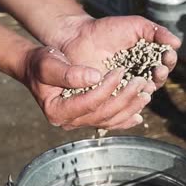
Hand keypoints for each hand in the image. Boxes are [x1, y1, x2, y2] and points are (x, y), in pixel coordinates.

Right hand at [19, 46, 154, 129]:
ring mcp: (80, 121)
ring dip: (130, 108)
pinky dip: (125, 119)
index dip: (107, 88)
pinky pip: (110, 122)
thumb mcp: (49, 63)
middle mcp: (69, 121)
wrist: (39, 68)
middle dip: (125, 98)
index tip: (120, 72)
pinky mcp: (90, 118)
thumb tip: (94, 77)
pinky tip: (138, 114)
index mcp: (58, 111)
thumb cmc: (41, 63)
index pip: (89, 103)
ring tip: (145, 94)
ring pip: (110, 120)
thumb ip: (68, 72)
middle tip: (141, 82)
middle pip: (103, 114)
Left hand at [51, 15, 180, 88]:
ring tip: (146, 80)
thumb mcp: (136, 26)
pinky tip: (132, 93)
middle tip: (159, 69)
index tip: (168, 55)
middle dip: (160, 75)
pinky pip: (124, 103)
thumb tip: (177, 43)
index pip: (165, 64)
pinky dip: (130, 100)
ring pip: (142, 94)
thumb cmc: (108, 30)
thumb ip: (157, 32)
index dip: (168, 61)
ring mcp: (125, 88)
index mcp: (148, 60)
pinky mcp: (111, 98)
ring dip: (147, 88)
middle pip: (157, 81)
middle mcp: (139, 76)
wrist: (79, 36)